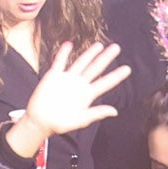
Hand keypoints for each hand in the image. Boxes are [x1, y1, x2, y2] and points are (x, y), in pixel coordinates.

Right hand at [10, 39, 127, 154]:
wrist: (40, 121)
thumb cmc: (60, 124)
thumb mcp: (81, 120)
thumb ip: (96, 113)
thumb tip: (115, 111)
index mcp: (87, 95)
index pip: (105, 83)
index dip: (116, 76)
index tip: (127, 69)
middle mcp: (79, 85)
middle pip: (95, 68)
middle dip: (106, 58)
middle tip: (117, 48)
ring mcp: (67, 79)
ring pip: (80, 62)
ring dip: (89, 53)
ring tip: (99, 45)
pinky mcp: (53, 76)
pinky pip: (60, 62)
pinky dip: (63, 53)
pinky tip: (69, 44)